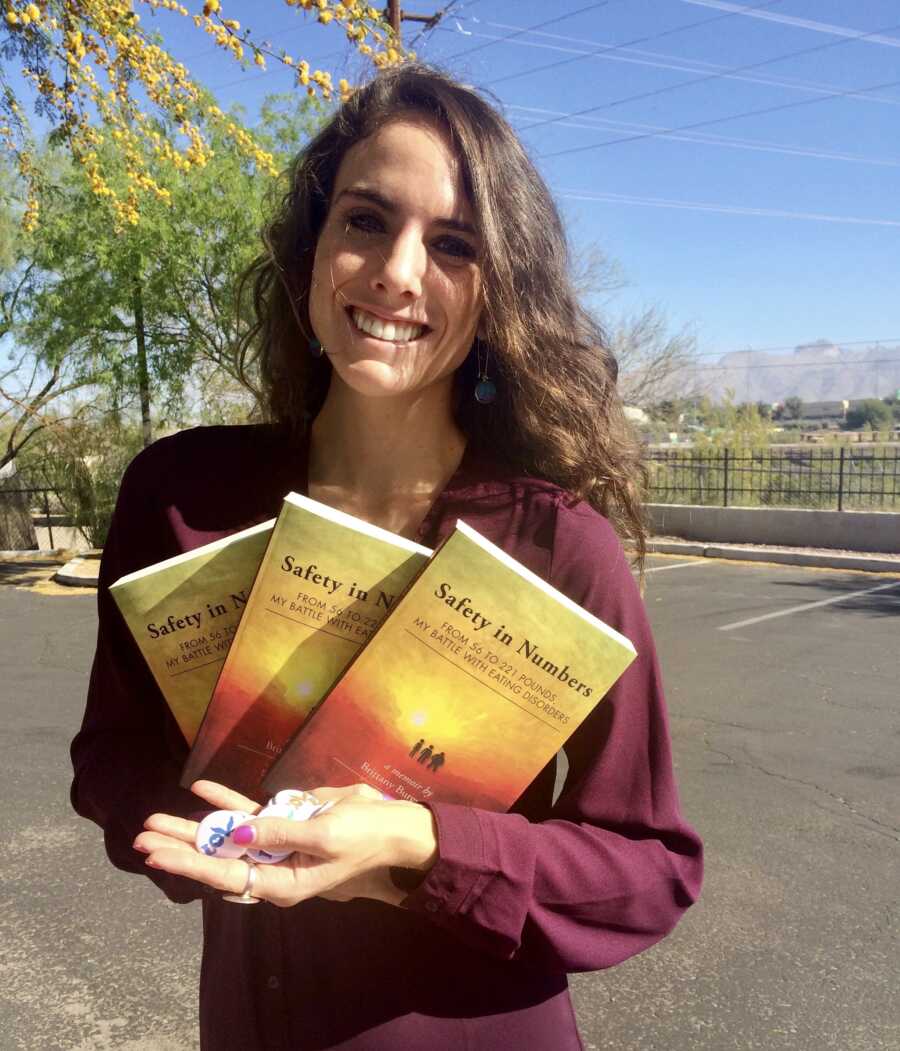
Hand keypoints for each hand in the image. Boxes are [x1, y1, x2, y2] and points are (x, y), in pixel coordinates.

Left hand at [133, 780, 437, 907]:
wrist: (397, 828)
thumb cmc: (365, 837)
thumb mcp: (324, 836)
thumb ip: (278, 833)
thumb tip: (234, 832)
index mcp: (281, 882)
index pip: (223, 873)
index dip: (186, 861)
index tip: (154, 853)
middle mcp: (273, 866)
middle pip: (216, 856)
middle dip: (179, 844)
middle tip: (140, 836)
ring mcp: (278, 843)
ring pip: (226, 834)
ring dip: (194, 825)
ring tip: (156, 817)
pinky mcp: (288, 822)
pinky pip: (249, 812)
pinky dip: (226, 801)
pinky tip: (201, 789)